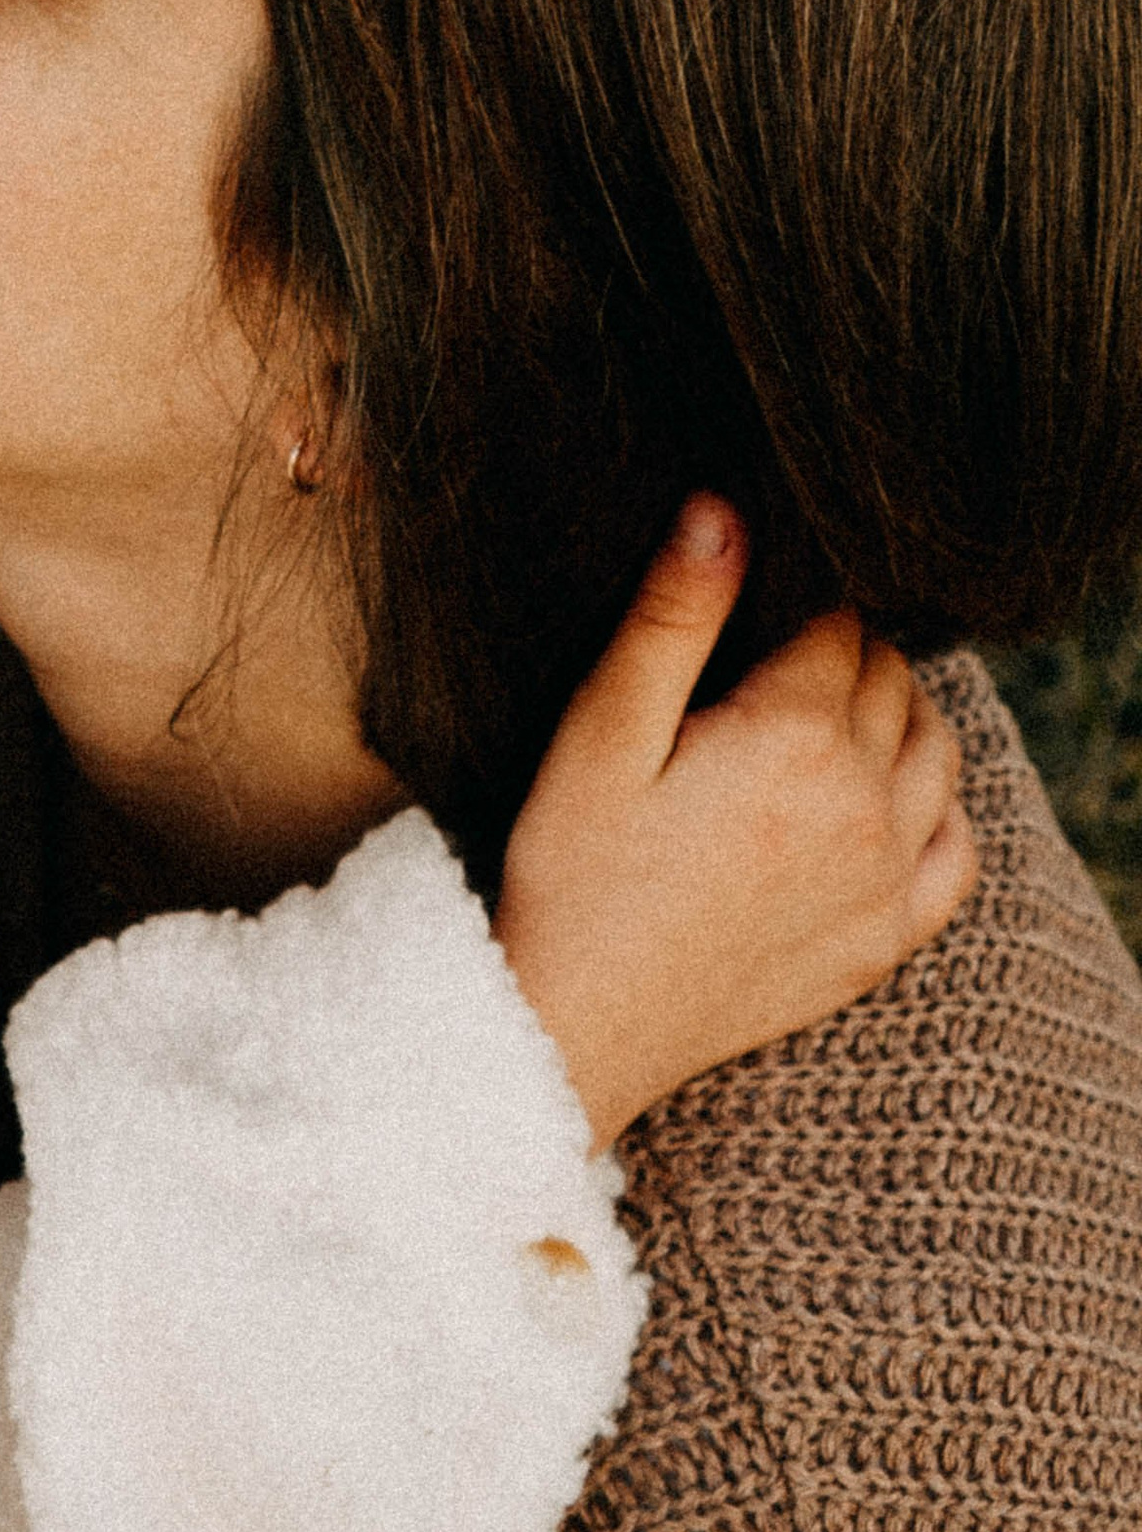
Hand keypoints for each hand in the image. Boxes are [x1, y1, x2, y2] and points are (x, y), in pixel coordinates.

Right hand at [492, 496, 975, 1150]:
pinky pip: (957, 851)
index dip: (794, 602)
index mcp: (793, 737)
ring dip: (898, 712)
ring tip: (827, 706)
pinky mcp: (883, 938)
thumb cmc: (575, 866)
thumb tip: (724, 510)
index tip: (749, 613)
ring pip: (937, 751)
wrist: (579, 1020)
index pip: (839, 623)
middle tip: (768, 659)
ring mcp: (884, 878)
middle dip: (842, 652)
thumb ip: (673, 616)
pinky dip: (938, 806)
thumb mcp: (602, 728)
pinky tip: (888, 795)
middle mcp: (862, 802)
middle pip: (890, 679)